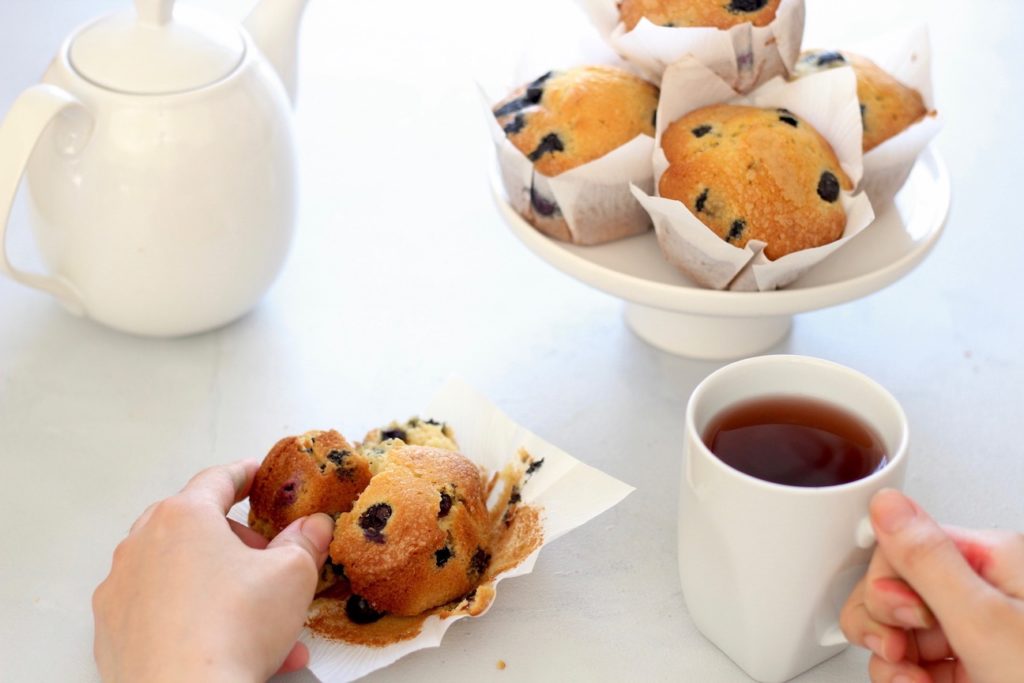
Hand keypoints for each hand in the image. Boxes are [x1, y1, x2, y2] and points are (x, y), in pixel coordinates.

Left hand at [92, 460, 334, 682]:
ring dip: (217, 585)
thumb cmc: (233, 629)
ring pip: (178, 572)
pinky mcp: (112, 631)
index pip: (217, 480)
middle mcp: (142, 544)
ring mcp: (121, 589)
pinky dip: (191, 618)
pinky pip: (159, 611)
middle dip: (232, 539)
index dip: (244, 475)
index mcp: (184, 517)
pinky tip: (225, 643)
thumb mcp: (293, 575)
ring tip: (258, 618)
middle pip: (193, 525)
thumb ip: (305, 542)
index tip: (255, 474)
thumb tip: (314, 526)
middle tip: (264, 558)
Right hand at [840, 489, 1023, 682]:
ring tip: (914, 682)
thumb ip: (928, 561)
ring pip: (900, 632)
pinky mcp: (973, 674)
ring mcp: (981, 639)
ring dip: (894, 664)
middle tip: (903, 654)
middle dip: (886, 626)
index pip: (908, 546)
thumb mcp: (986, 625)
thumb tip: (887, 504)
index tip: (905, 619)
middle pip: (898, 590)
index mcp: (999, 562)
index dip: (890, 585)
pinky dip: (907, 682)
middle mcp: (990, 594)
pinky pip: (915, 667)